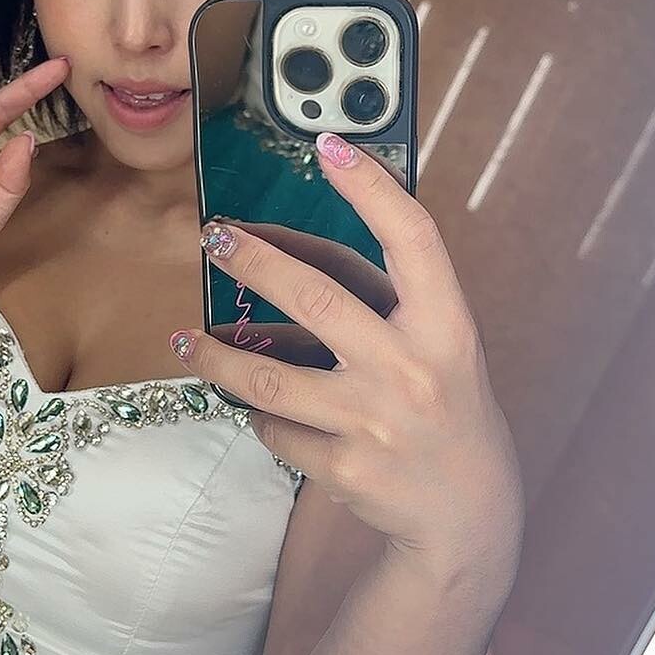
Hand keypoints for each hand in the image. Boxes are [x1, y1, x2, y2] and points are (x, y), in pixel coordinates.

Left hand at [177, 133, 524, 590]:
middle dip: (254, 262)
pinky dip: (261, 417)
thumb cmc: (443, 404)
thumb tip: (280, 250)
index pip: (412, 239)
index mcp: (447, 325)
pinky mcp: (344, 468)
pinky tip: (254, 410)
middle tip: (214, 237)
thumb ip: (382, 300)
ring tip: (187, 338)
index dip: (371, 188)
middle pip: (316, 298)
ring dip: (216, 357)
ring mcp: (375, 423)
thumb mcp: (439, 344)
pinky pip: (277, 430)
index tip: (328, 144)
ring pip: (270, 380)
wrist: (466, 510)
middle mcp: (413, 368)